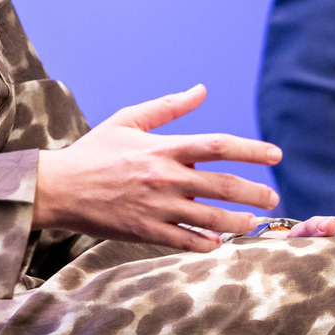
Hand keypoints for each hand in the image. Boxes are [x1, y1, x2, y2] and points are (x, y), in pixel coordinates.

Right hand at [33, 85, 279, 252]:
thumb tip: (201, 90)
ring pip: (210, 219)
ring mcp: (156, 207)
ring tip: (253, 222)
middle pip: (223, 186)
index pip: (218, 145)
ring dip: (238, 221)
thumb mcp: (128, 120)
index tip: (276, 154)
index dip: (252, 149)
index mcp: (163, 148)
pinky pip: (185, 241)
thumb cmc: (94, 151)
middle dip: (255, 191)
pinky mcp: (146, 231)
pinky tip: (218, 243)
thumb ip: (168, 107)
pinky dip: (207, 244)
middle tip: (273, 196)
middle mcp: (165, 178)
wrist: (59, 187)